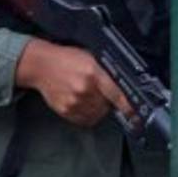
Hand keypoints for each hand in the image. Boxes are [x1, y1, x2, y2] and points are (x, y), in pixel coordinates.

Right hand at [15, 38, 136, 127]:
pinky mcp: (66, 111)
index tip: (136, 114)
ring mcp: (74, 102)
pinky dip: (87, 113)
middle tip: (97, 89)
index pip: (117, 93)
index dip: (128, 106)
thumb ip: (106, 71)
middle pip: (107, 105)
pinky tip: (80, 100)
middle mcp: (84, 88)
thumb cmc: (66, 59)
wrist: (41, 65)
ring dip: (97, 107)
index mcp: (93, 72)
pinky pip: (85, 119)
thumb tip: (125, 86)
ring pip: (98, 114)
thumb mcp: (90, 57)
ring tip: (87, 93)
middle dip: (107, 100)